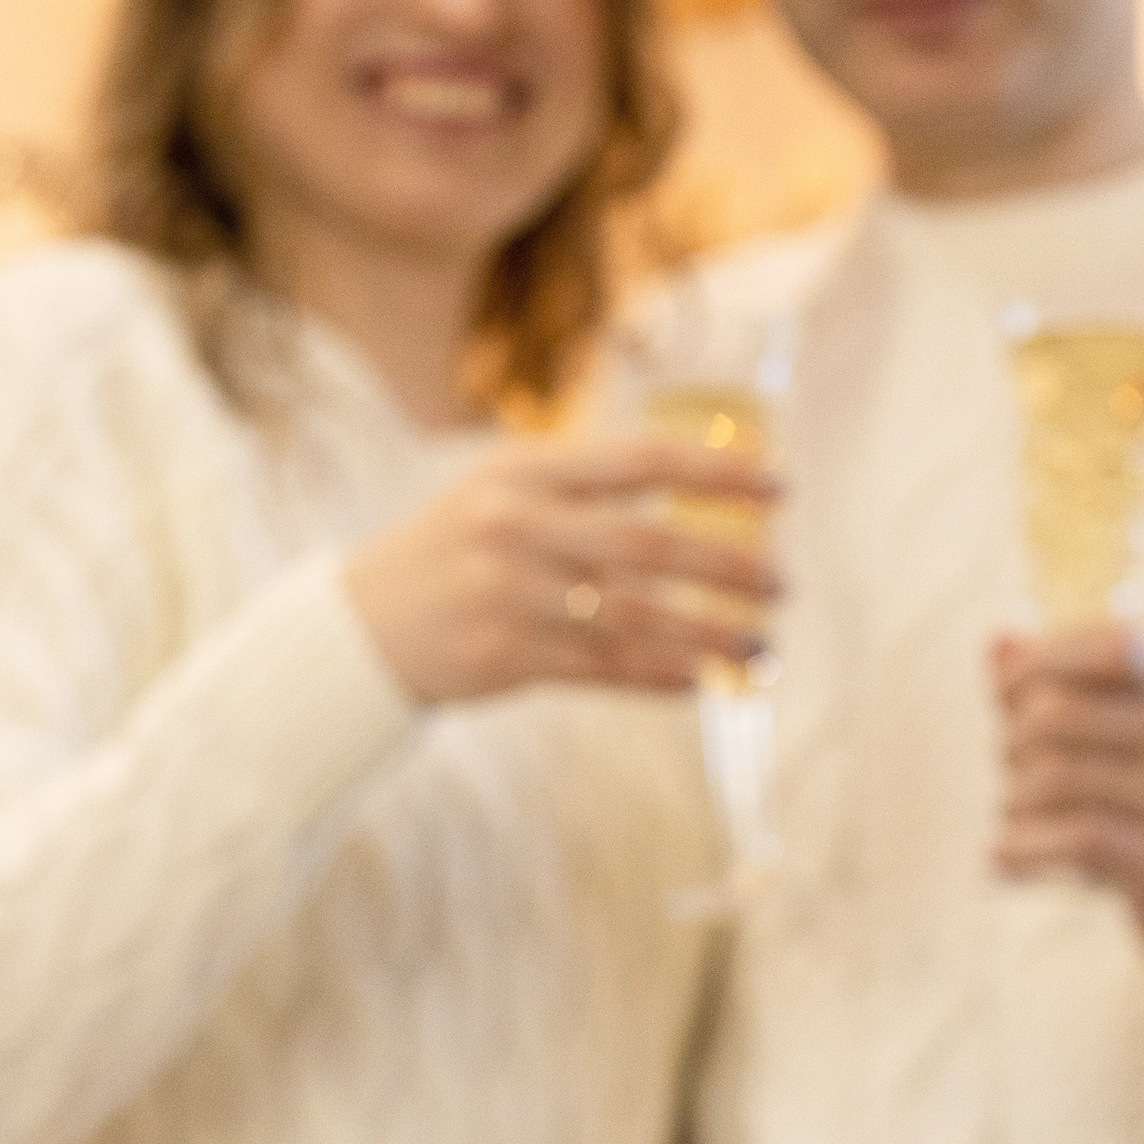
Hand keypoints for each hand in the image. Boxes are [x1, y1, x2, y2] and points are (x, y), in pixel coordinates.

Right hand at [343, 430, 780, 706]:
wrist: (362, 625)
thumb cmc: (458, 550)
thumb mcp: (504, 493)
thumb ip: (587, 488)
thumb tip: (701, 494)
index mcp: (522, 470)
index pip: (640, 461)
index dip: (718, 473)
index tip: (780, 490)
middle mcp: (514, 526)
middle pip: (646, 545)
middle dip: (726, 566)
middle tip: (781, 583)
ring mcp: (508, 593)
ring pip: (633, 618)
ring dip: (707, 634)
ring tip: (760, 646)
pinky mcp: (504, 655)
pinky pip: (601, 669)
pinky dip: (657, 676)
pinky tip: (701, 682)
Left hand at [990, 623, 1143, 974]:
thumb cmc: (1139, 791)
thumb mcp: (1109, 729)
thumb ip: (1050, 680)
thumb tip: (999, 632)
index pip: (1114, 644)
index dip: (1044, 657)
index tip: (1005, 691)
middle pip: (1054, 715)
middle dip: (1009, 744)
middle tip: (1010, 770)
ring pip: (1053, 779)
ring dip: (1011, 802)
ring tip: (1012, 815)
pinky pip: (1073, 839)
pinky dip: (1020, 849)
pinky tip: (1000, 858)